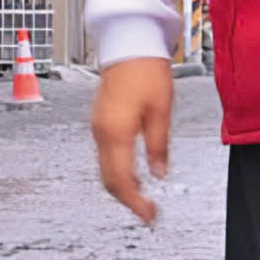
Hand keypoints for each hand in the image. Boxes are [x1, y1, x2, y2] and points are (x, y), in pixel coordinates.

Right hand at [91, 56, 174, 222]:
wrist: (129, 43)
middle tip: (148, 212)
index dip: (136, 203)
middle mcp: (102, 133)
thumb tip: (159, 174)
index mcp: (115, 133)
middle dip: (127, 200)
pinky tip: (134, 175)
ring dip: (122, 187)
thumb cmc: (146, 70)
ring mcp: (99, 128)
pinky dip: (118, 172)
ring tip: (144, 198)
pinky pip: (106, 157)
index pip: (122, 181)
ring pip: (105, 170)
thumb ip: (159, 147)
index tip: (150, 215)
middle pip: (109, 180)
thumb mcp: (161, 111)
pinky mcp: (101, 122)